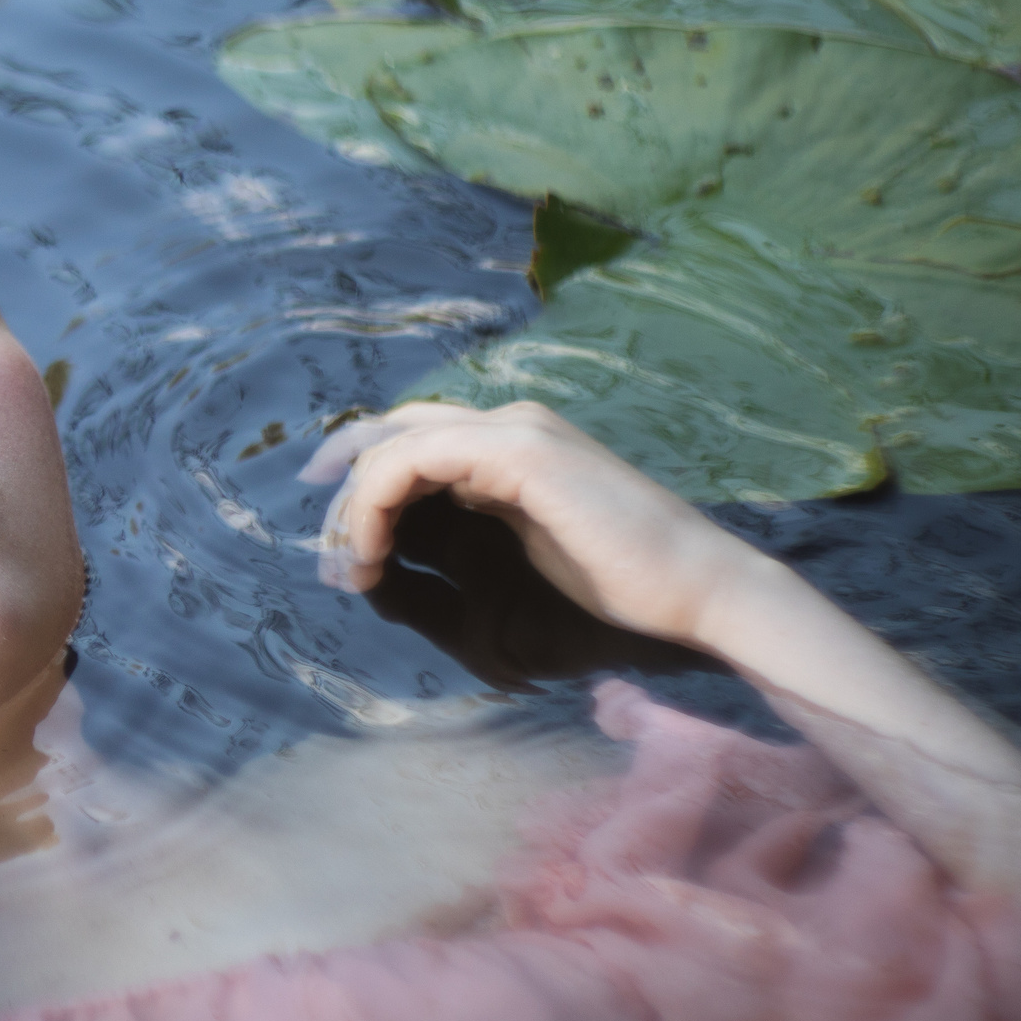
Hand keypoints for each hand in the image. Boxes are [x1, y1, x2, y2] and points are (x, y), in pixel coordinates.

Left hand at [300, 401, 778, 648]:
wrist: (694, 594)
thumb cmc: (614, 594)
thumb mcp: (513, 565)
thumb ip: (456, 543)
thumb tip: (386, 554)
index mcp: (509, 447)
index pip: (408, 440)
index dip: (356, 479)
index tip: (332, 539)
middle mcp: (508, 425)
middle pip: (388, 433)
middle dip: (343, 495)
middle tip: (326, 562)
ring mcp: (515, 431)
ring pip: (391, 445)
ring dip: (353, 509)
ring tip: (349, 568)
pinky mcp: (520, 452)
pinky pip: (412, 460)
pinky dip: (376, 505)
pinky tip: (374, 553)